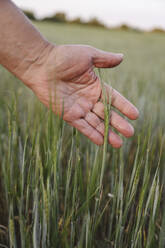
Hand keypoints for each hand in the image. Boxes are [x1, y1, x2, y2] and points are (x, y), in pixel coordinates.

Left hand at [23, 44, 138, 146]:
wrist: (42, 65)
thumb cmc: (63, 57)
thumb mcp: (88, 56)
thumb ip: (105, 59)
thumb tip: (122, 57)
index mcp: (96, 86)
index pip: (114, 99)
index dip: (124, 107)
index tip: (135, 115)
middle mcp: (89, 99)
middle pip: (107, 114)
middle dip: (118, 124)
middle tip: (130, 133)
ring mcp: (79, 108)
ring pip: (96, 123)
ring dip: (107, 133)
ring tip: (119, 144)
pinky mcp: (68, 114)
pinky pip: (82, 126)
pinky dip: (91, 134)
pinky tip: (101, 143)